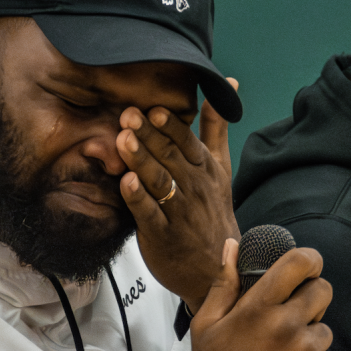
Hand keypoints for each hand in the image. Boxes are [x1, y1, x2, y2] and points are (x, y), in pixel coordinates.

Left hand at [116, 82, 240, 311]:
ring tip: (123, 141)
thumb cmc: (213, 212)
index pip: (188, 143)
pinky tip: (126, 183)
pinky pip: (149, 214)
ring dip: (141, 160)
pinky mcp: (162, 235)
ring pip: (159, 181)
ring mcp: (178, 211)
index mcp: (205, 169)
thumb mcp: (220, 167)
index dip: (171, 126)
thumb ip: (216, 127)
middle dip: (149, 135)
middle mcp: (193, 187)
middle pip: (169, 157)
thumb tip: (226, 84)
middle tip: (128, 115)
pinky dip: (138, 198)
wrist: (218, 266)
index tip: (155, 108)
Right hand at [174, 238, 339, 350]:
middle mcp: (286, 326)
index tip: (308, 266)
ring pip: (325, 329)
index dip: (309, 259)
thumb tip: (233, 246)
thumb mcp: (205, 326)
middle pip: (322, 290)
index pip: (299, 263)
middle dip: (312, 298)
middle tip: (293, 317)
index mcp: (257, 309)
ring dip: (310, 338)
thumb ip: (223, 283)